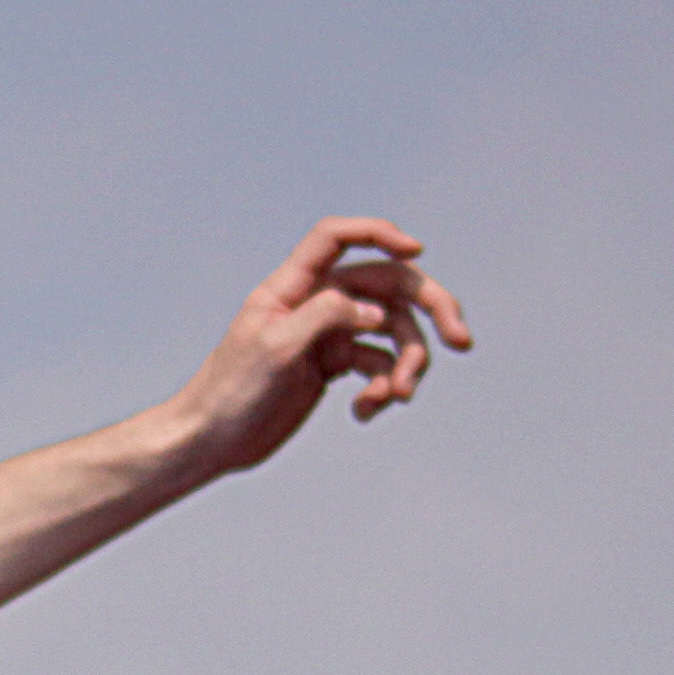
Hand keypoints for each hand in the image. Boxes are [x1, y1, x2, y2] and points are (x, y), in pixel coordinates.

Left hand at [167, 217, 472, 476]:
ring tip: (398, 398)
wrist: (212, 440)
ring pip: (390, 332)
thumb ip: (326, 317)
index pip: (337, 238)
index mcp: (292, 286)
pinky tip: (365, 413)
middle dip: (430, 309)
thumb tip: (376, 312)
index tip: (417, 250)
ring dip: (407, 364)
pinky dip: (383, 389)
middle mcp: (315, 302)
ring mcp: (328, 334)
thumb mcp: (276, 347)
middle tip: (461, 341)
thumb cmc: (231, 390)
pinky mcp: (334, 367)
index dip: (378, 234)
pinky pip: (377, 367)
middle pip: (387, 286)